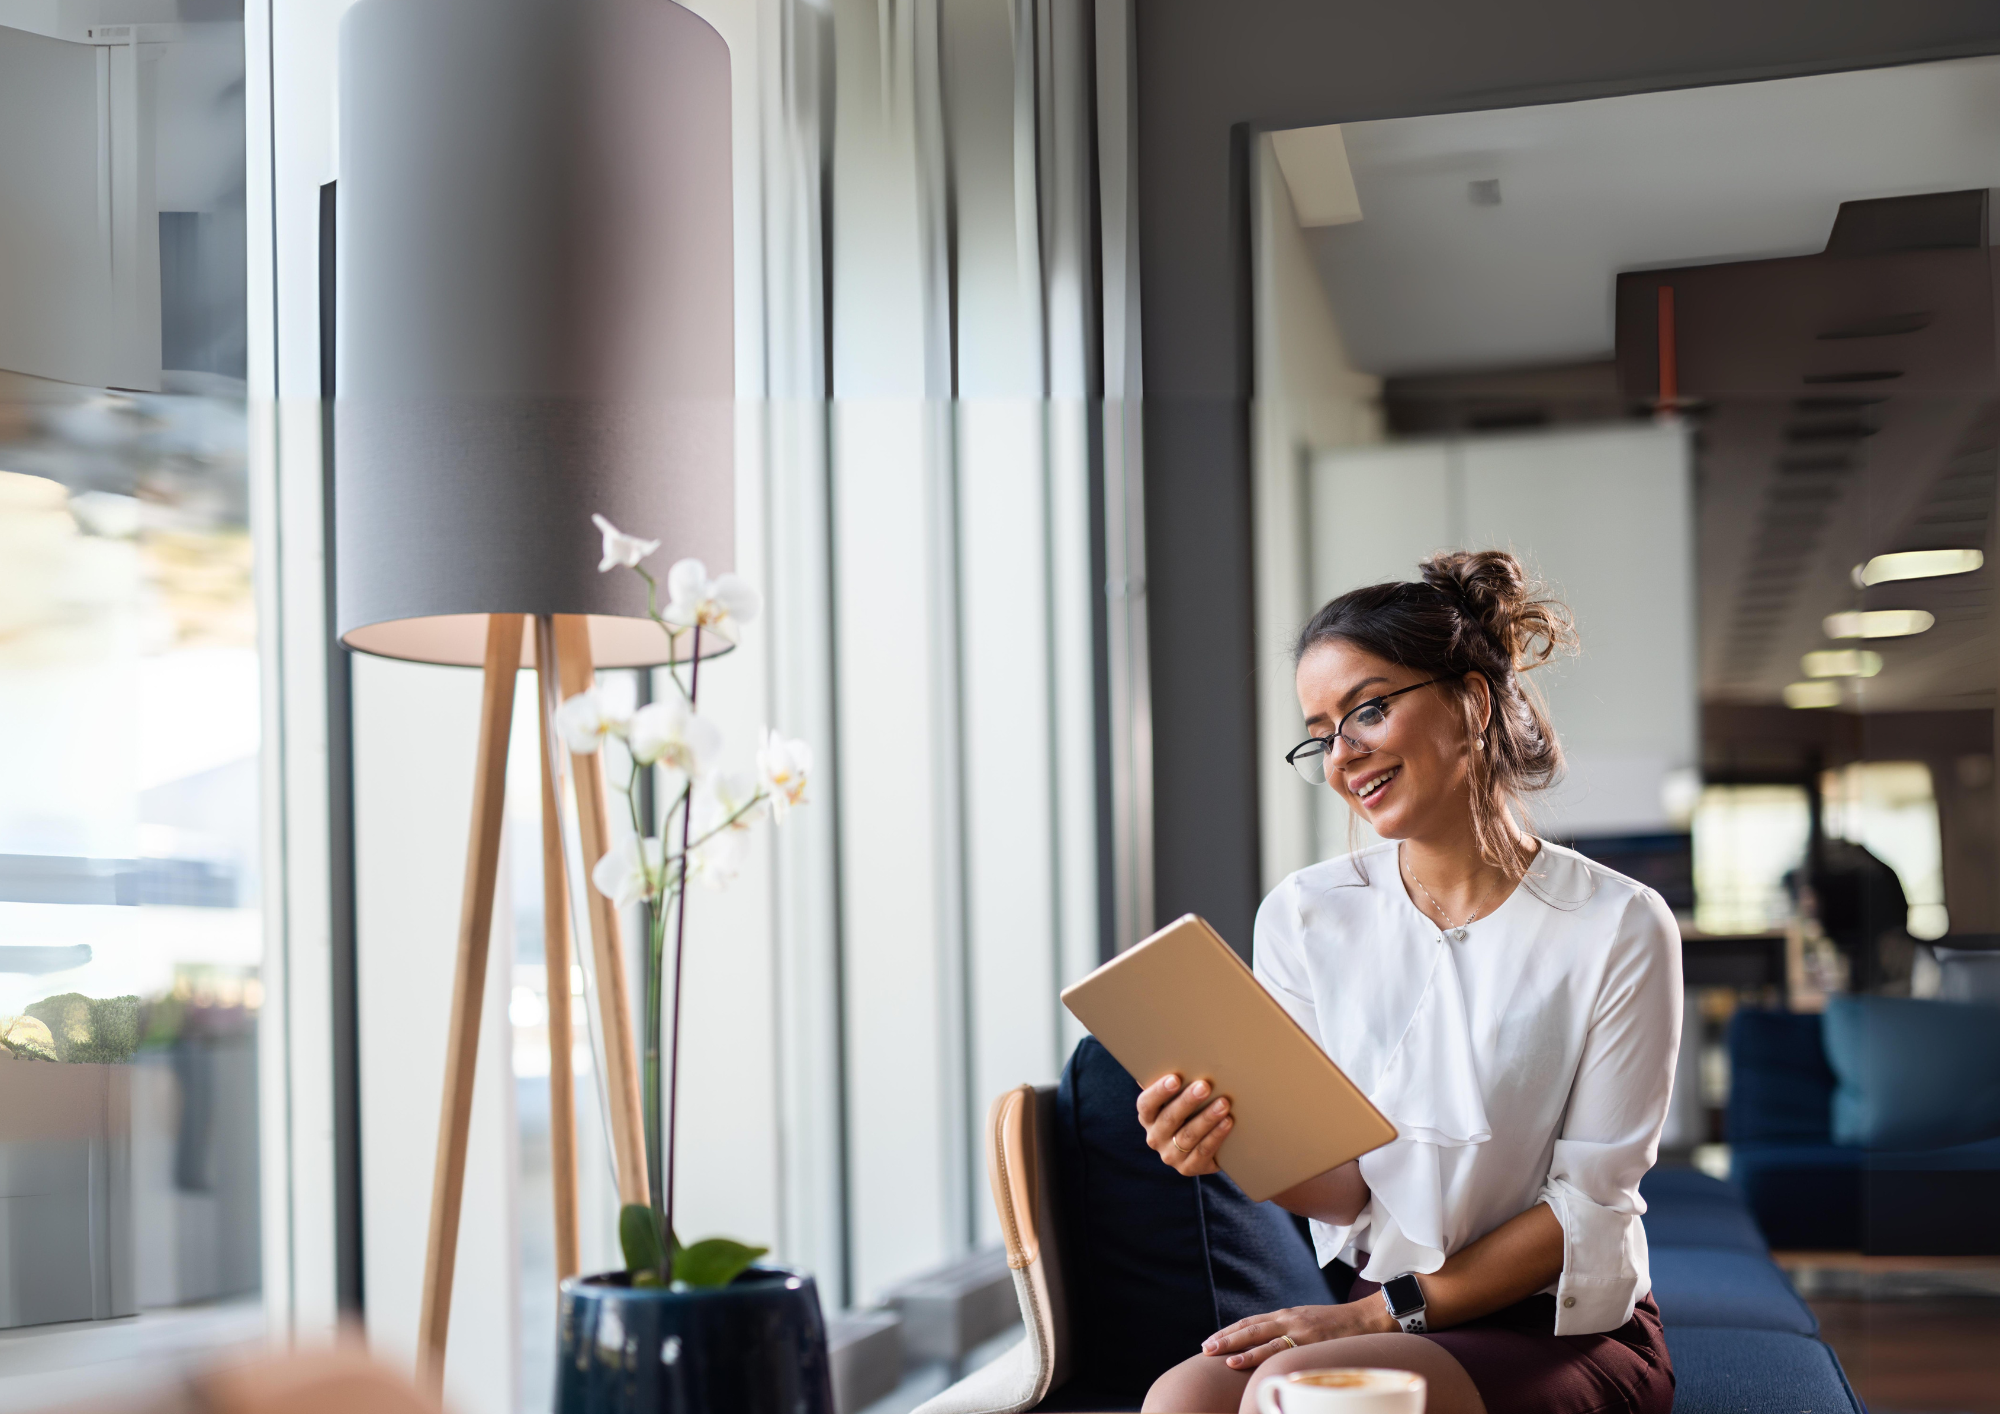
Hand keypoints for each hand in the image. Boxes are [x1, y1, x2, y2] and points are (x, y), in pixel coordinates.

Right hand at [1135, 1073, 1232, 1175]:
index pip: (1146, 1104)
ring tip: (1223, 1104)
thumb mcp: (1177, 1099)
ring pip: (1188, 1136)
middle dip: (1188, 1102)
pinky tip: (1227, 1122)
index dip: (1159, 1092)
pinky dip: (1216, 1136)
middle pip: (1169, 1119)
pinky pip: (1203, 1151)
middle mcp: (1154, 1138)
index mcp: (1147, 1117)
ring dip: (1207, 1118)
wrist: (1200, 1148)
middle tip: (1205, 1086)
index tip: (1175, 1078)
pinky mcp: (1188, 1168)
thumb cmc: (1188, 1112)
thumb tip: (1176, 1053)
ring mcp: (1170, 1155)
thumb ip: (1174, 1083)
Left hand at [1201, 1299, 1395, 1369]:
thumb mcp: (1310, 1323)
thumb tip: (1271, 1347)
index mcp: (1287, 1315)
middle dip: (1226, 1339)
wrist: (1368, 1318)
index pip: (1251, 1322)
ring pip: (1262, 1339)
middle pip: (1250, 1328)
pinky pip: (1282, 1350)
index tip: (1212, 1341)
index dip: (1230, 1331)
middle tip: (1205, 1349)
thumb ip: (1290, 1332)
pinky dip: (1260, 1357)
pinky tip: (1245, 1363)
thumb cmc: (1339, 1326)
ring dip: (1238, 1349)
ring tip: (1219, 1358)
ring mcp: (1300, 1330)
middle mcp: (1289, 1319)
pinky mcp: (1311, 1341)